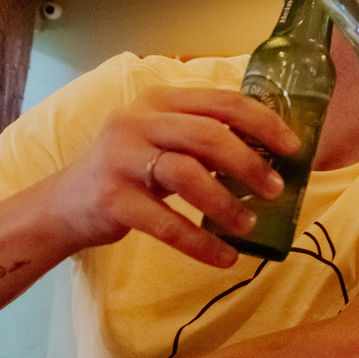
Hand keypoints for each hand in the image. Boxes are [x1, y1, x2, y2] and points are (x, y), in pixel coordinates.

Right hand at [50, 86, 298, 266]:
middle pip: (209, 134)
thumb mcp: (165, 140)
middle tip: (277, 189)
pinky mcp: (112, 199)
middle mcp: (138, 121)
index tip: (293, 148)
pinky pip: (166, 222)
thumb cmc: (131, 169)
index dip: (264, 123)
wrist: (65, 204)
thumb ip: (206, 138)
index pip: (223, 101)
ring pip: (188, 174)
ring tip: (250, 224)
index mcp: (160, 101)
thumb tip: (273, 155)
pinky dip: (200, 242)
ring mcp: (121, 158)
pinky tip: (225, 257)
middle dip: (251, 163)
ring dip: (227, 203)